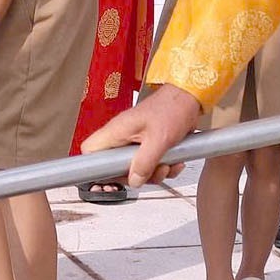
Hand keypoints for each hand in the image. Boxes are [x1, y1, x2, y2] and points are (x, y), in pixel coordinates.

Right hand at [81, 84, 200, 186]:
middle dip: (137, 175)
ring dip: (155, 172)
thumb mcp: (159, 139)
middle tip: (151, 172)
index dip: (96, 168)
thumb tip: (134, 180)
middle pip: (116, 167)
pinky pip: (150, 165)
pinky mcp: (148, 146)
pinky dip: (164, 167)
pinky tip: (174, 160)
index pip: (90, 151)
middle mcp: (122, 137)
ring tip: (168, 164)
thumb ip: (145, 163)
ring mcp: (135, 142)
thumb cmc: (172, 108)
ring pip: (136, 169)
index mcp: (117, 130)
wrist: (188, 99)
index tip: (114, 177)